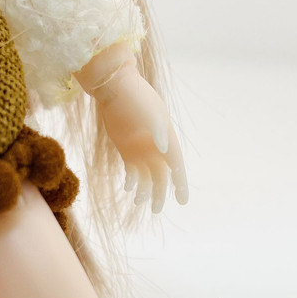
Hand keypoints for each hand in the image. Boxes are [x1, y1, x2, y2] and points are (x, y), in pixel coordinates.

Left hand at [75, 45, 188, 213]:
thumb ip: (158, 131)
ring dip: (143, 190)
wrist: (114, 87)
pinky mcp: (126, 150)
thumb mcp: (149, 112)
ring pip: (146, 176)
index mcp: (167, 138)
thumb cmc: (134, 97)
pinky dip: (131, 181)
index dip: (180, 184)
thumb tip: (165, 149)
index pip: (177, 165)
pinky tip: (128, 187)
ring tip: (139, 201)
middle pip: (161, 176)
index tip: (182, 201)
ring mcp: (141, 149)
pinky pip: (131, 171)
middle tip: (155, 210)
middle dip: (160, 194)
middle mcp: (156, 147)